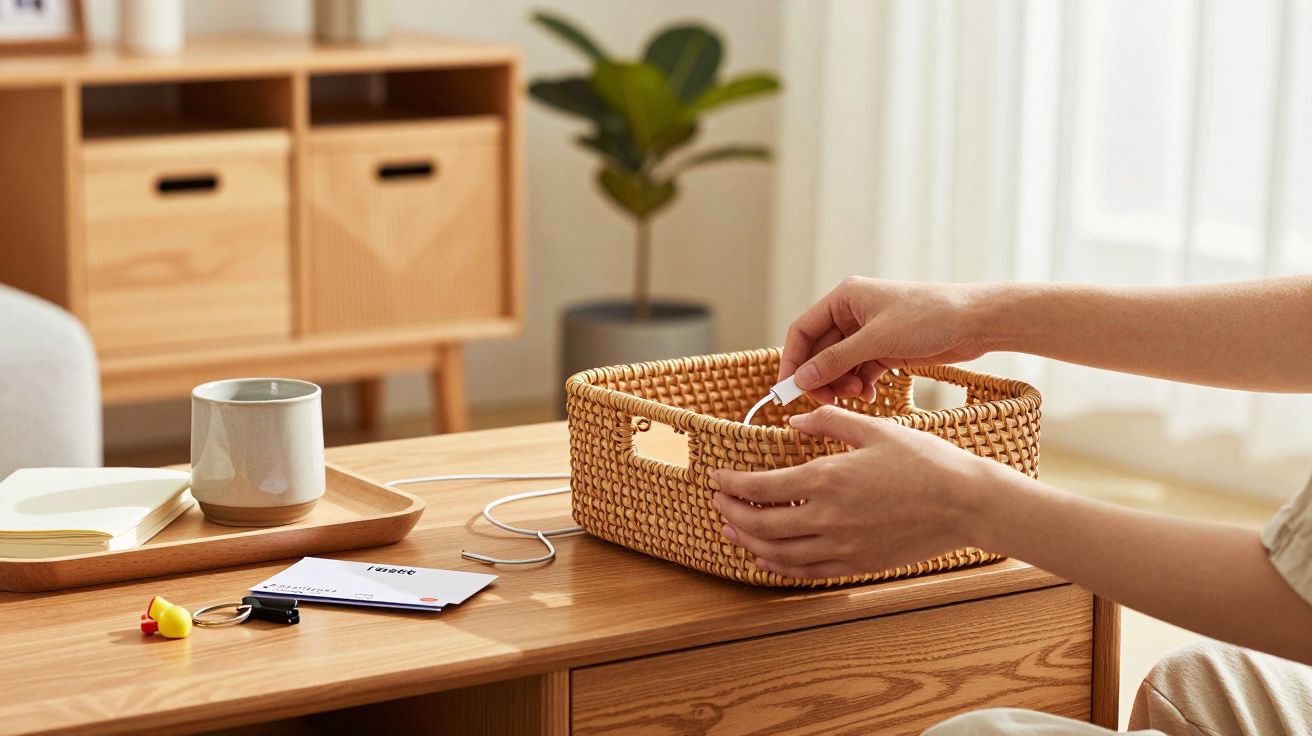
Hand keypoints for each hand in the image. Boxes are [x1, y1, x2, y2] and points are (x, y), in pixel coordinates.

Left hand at [712, 405, 1004, 579]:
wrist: (966, 504)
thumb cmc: (924, 461)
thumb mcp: (874, 429)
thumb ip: (829, 421)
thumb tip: (794, 419)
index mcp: (827, 478)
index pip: (762, 487)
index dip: (733, 484)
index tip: (718, 478)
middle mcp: (827, 518)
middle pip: (761, 523)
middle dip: (732, 512)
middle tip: (718, 502)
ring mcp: (841, 546)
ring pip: (778, 552)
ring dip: (748, 541)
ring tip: (731, 530)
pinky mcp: (856, 564)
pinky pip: (806, 572)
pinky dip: (778, 566)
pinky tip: (766, 558)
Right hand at [781, 277, 994, 403]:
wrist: (976, 321)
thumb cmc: (929, 318)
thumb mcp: (877, 341)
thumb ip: (836, 361)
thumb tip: (801, 379)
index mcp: (844, 298)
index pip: (802, 331)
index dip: (792, 361)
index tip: (787, 390)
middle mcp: (853, 313)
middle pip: (819, 351)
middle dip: (820, 377)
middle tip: (826, 401)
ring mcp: (869, 332)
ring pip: (839, 364)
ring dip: (842, 384)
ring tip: (860, 395)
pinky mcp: (886, 349)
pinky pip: (860, 370)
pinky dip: (860, 385)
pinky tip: (871, 396)